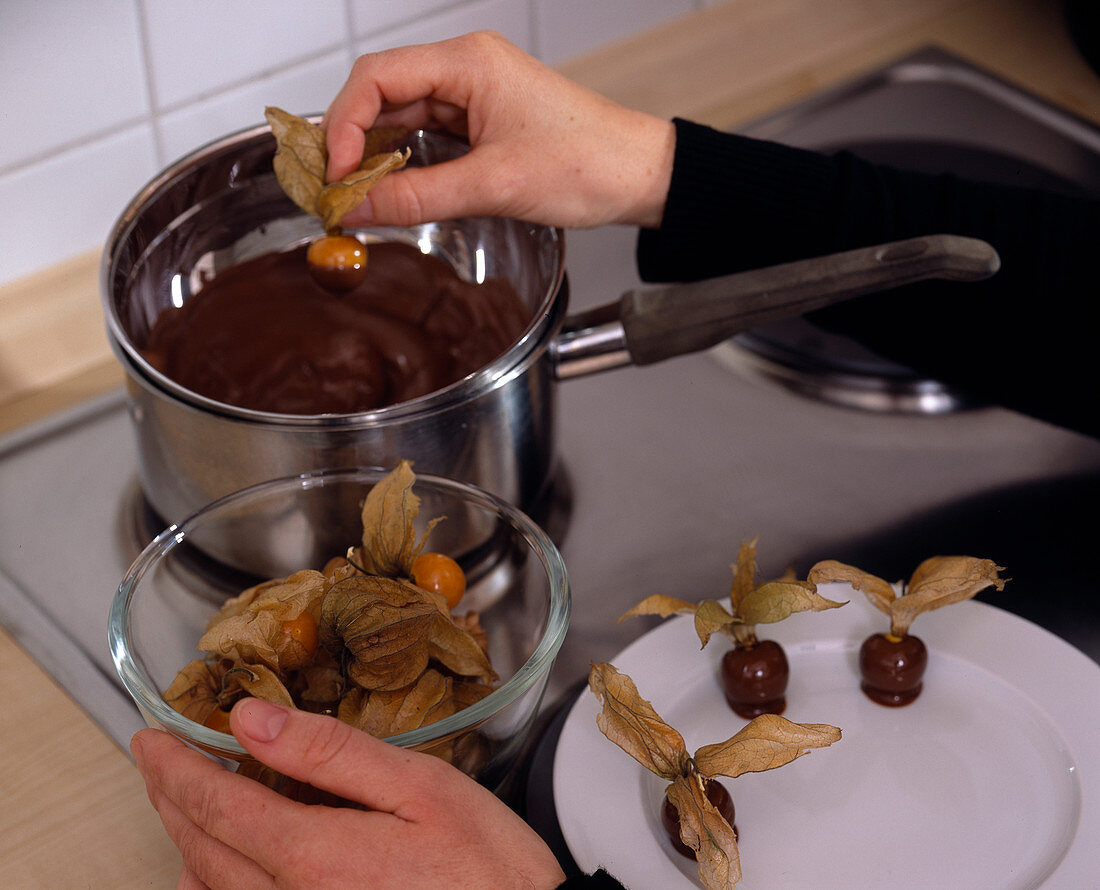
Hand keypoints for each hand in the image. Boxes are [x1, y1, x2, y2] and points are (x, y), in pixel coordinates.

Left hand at [130, 698, 566, 889]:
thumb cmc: (487, 867)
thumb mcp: (421, 786)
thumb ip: (332, 753)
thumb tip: (254, 719)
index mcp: (315, 856)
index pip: (217, 805)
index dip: (176, 766)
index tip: (153, 736)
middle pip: (202, 848)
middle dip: (171, 797)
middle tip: (157, 758)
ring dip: (184, 840)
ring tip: (181, 800)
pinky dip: (210, 885)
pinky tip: (217, 867)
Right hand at [322, 30, 674, 229]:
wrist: (639, 175)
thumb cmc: (588, 164)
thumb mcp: (494, 186)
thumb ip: (417, 198)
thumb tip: (356, 210)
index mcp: (469, 62)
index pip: (377, 77)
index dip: (344, 124)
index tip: (335, 175)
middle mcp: (466, 69)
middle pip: (382, 94)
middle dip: (353, 143)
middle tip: (335, 192)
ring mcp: (474, 95)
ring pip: (402, 118)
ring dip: (377, 157)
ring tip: (357, 198)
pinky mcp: (482, 122)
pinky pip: (427, 136)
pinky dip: (405, 164)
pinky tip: (393, 191)